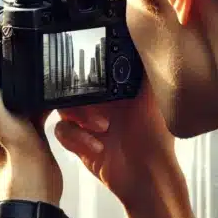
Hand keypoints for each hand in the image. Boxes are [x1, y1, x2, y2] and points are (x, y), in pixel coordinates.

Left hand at [0, 31, 62, 205]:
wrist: (37, 187)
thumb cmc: (9, 154)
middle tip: (4, 57)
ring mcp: (10, 131)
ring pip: (12, 103)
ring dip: (20, 89)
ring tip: (31, 68)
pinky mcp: (32, 137)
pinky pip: (35, 113)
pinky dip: (42, 102)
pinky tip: (54, 93)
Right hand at [53, 80, 177, 208]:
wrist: (147, 177)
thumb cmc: (157, 140)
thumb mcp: (153, 98)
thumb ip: (144, 70)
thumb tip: (143, 39)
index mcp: (115, 90)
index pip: (91, 70)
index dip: (86, 68)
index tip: (88, 70)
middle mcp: (99, 104)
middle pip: (72, 87)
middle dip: (80, 96)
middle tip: (96, 104)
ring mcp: (86, 123)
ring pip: (64, 109)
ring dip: (80, 116)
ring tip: (102, 127)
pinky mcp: (78, 142)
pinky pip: (61, 132)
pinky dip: (76, 138)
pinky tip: (96, 145)